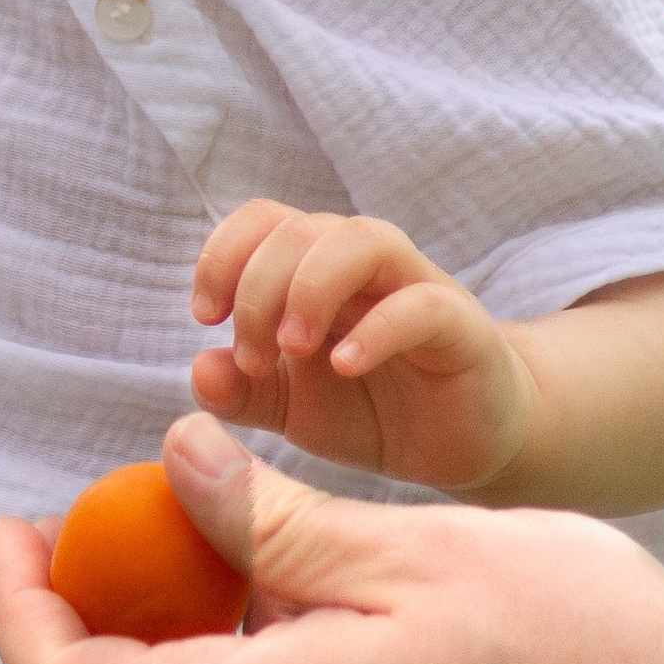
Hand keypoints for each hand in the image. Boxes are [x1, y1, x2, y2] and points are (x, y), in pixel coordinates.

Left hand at [191, 205, 533, 491]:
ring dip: (312, 288)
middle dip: (259, 288)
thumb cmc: (374, 410)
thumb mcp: (292, 408)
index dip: (223, 254)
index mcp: (316, 271)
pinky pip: (420, 304)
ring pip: (363, 240)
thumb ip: (242, 392)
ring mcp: (415, 288)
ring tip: (292, 349)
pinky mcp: (460, 326)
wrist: (464, 443)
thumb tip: (200, 370)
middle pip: (301, 228)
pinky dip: (375, 330)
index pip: (264, 220)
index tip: (206, 317)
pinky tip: (343, 366)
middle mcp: (364, 266)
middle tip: (252, 358)